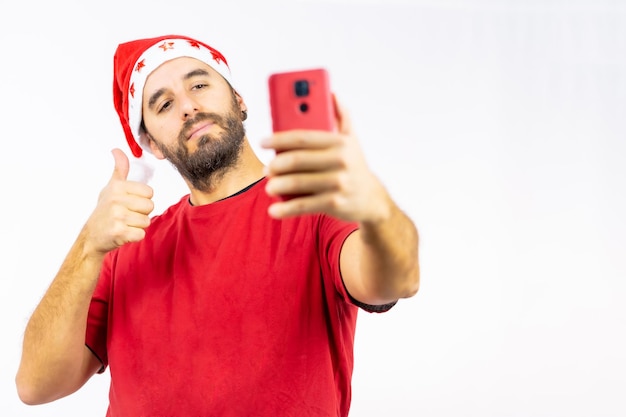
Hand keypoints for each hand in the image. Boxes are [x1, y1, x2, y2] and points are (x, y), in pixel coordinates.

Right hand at [83, 149, 154, 254]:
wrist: (91, 235)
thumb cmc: (104, 211)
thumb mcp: (111, 187)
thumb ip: (120, 170)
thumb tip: (117, 150)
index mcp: (117, 187)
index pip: (149, 192)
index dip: (142, 199)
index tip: (129, 203)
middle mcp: (116, 200)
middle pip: (150, 206)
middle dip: (142, 213)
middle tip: (127, 215)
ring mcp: (117, 216)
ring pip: (146, 221)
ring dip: (138, 225)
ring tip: (124, 223)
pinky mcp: (119, 232)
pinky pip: (141, 234)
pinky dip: (135, 236)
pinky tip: (123, 233)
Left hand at [262, 95, 390, 222]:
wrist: (371, 200)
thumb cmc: (354, 166)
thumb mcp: (351, 140)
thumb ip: (341, 116)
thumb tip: (332, 92)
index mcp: (340, 142)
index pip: (303, 137)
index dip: (279, 138)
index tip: (263, 141)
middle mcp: (340, 160)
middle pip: (297, 160)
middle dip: (276, 164)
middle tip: (266, 168)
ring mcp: (338, 183)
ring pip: (297, 183)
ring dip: (277, 186)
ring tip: (269, 187)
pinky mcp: (334, 203)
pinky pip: (304, 205)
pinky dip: (286, 209)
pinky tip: (273, 211)